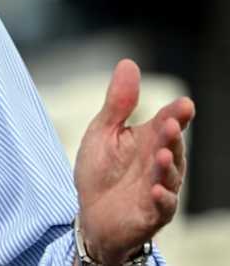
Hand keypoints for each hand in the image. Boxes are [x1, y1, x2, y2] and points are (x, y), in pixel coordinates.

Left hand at [74, 59, 194, 264]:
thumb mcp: (103, 131)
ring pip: (169, 175)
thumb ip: (118, 102)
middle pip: (170, 146)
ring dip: (167, 165)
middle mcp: (159, 162)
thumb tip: (129, 63)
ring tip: (161, 153)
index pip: (167, 122)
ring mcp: (158, 187)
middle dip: (171, 136)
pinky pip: (162, 207)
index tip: (184, 104)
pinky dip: (161, 198)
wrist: (91, 214)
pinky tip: (156, 190)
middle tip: (169, 124)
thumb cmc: (101, 170)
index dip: (176, 114)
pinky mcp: (152, 213)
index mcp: (148, 139)